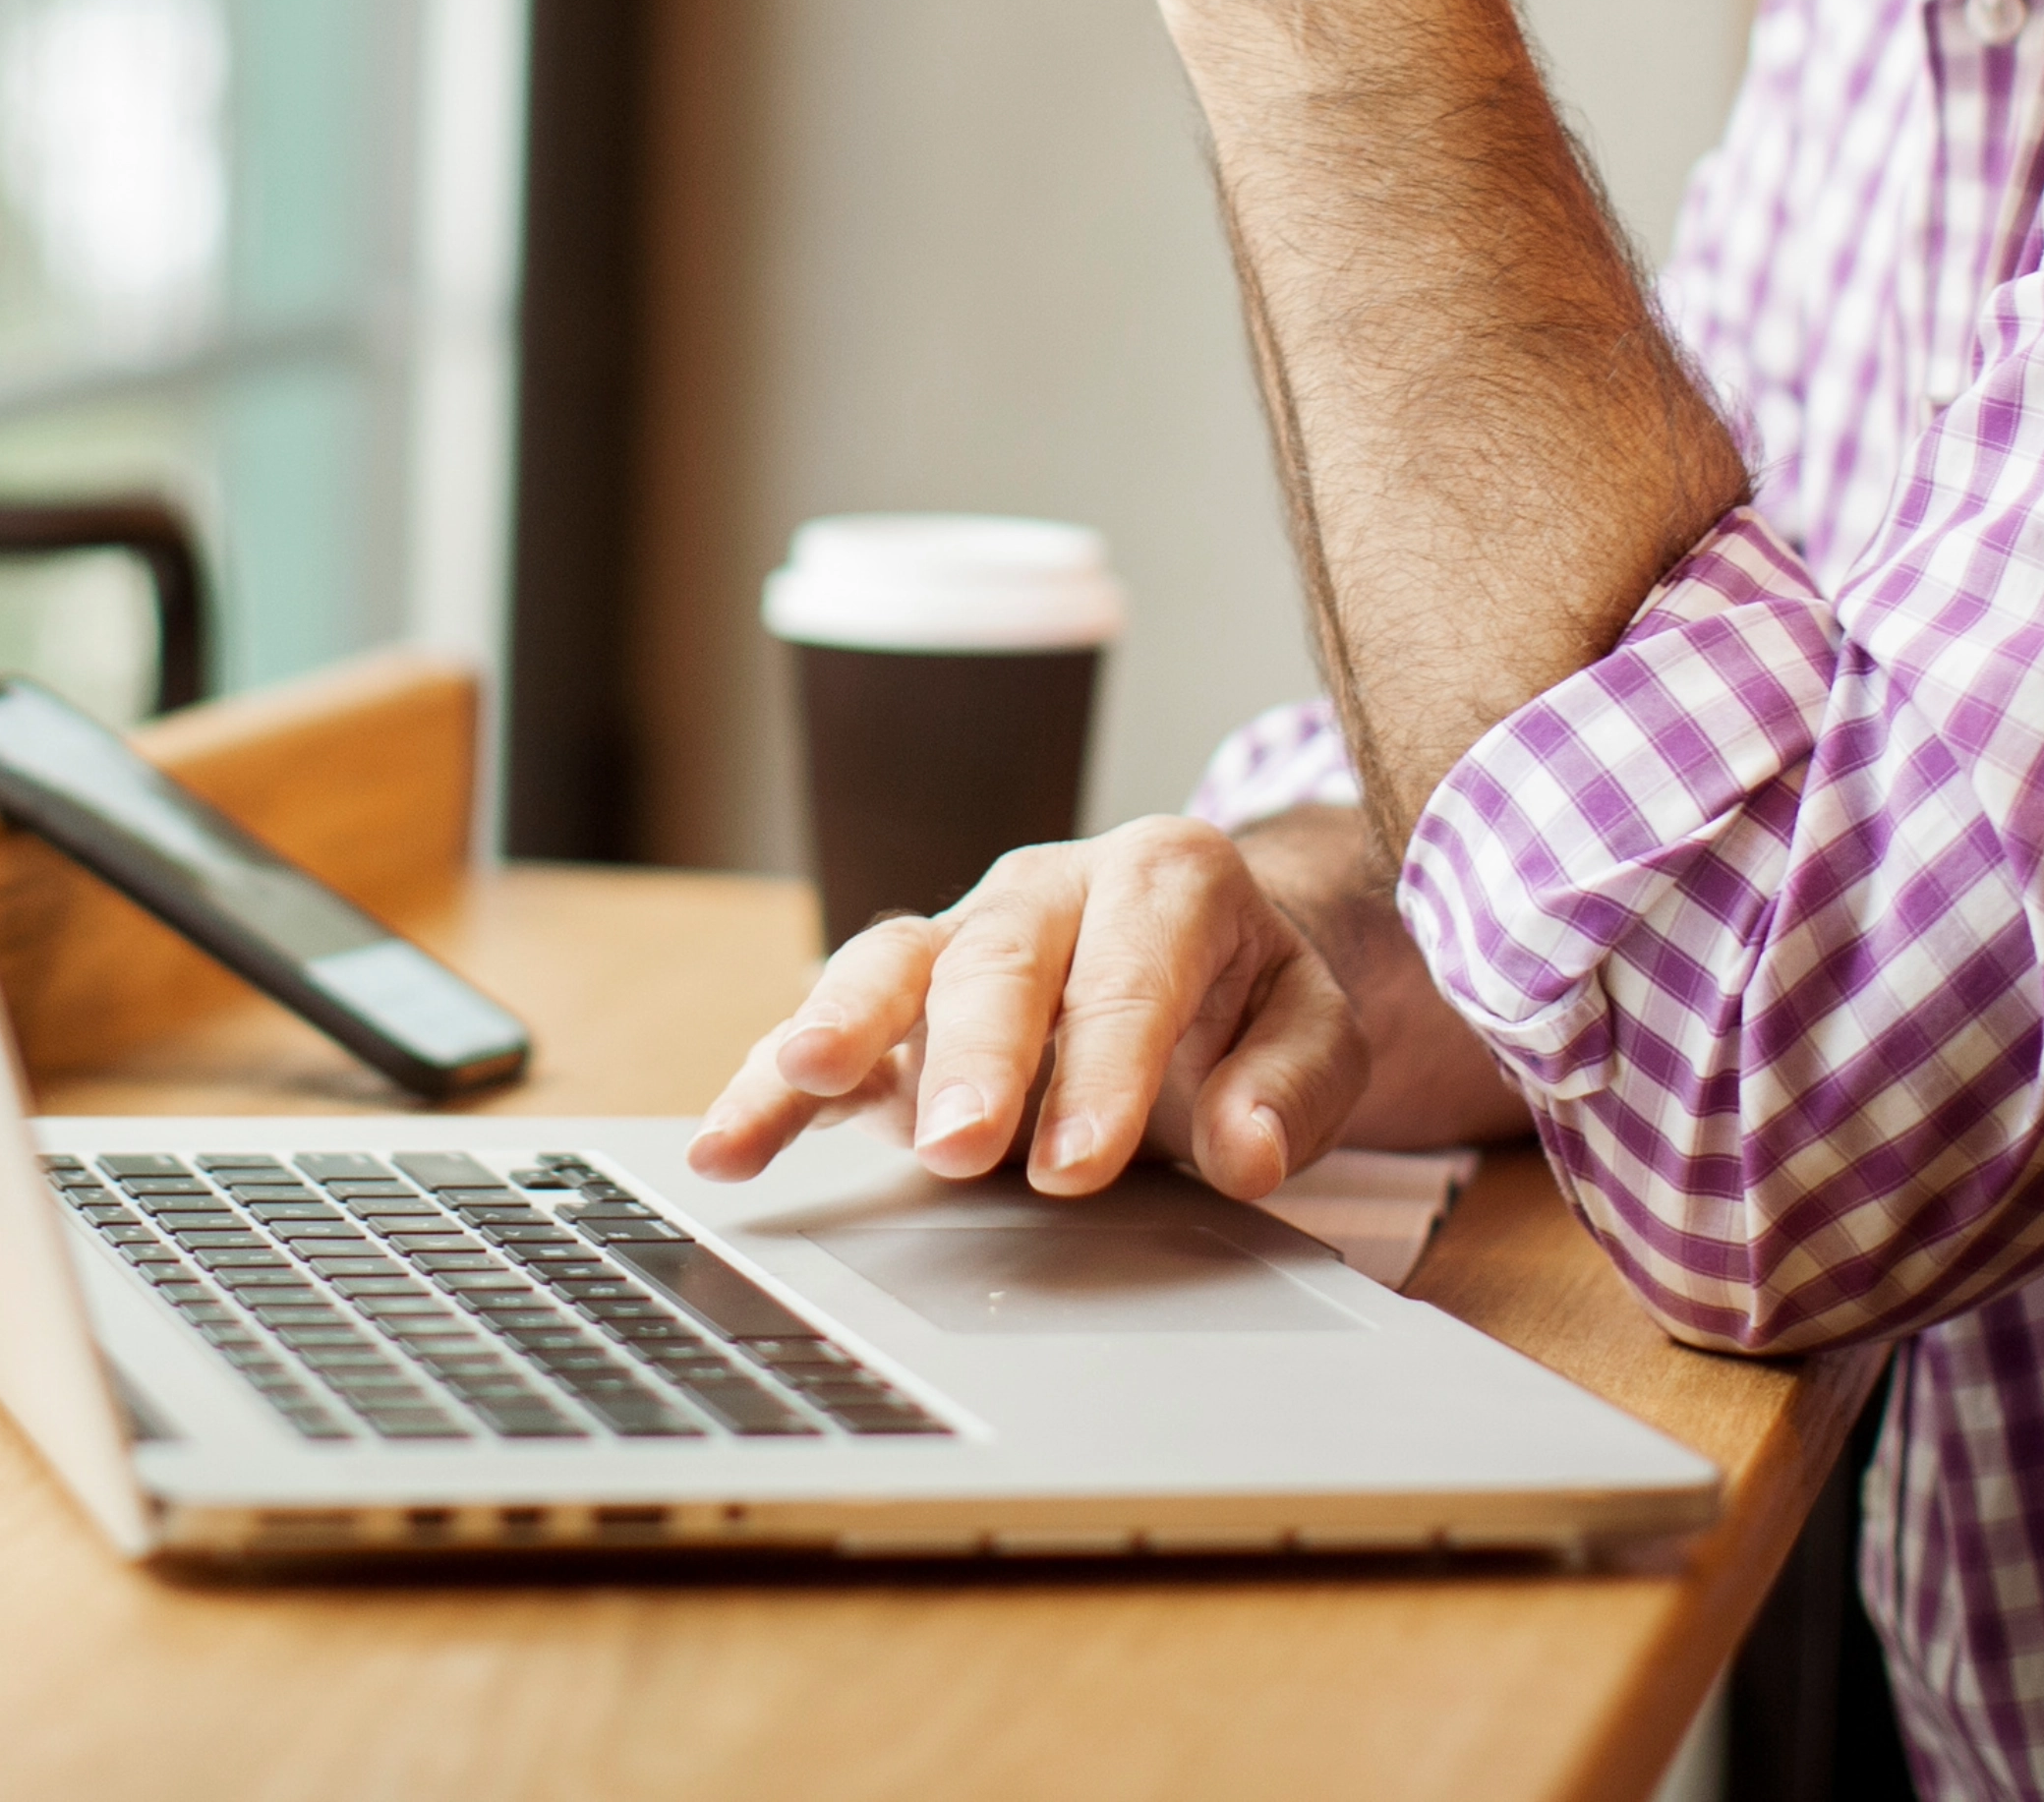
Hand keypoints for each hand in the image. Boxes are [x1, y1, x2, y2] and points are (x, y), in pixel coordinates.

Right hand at [684, 818, 1366, 1200]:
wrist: (1204, 960)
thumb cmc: (1249, 998)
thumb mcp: (1317, 1031)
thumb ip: (1292, 1086)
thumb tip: (1245, 1152)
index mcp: (1163, 879)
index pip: (1131, 972)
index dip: (1107, 1067)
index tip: (1082, 1165)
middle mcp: (1049, 890)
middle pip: (1001, 959)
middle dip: (976, 1053)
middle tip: (960, 1144)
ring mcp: (961, 937)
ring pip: (892, 961)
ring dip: (846, 1024)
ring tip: (805, 1080)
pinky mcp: (899, 1002)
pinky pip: (825, 1027)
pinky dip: (772, 1081)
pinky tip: (727, 1142)